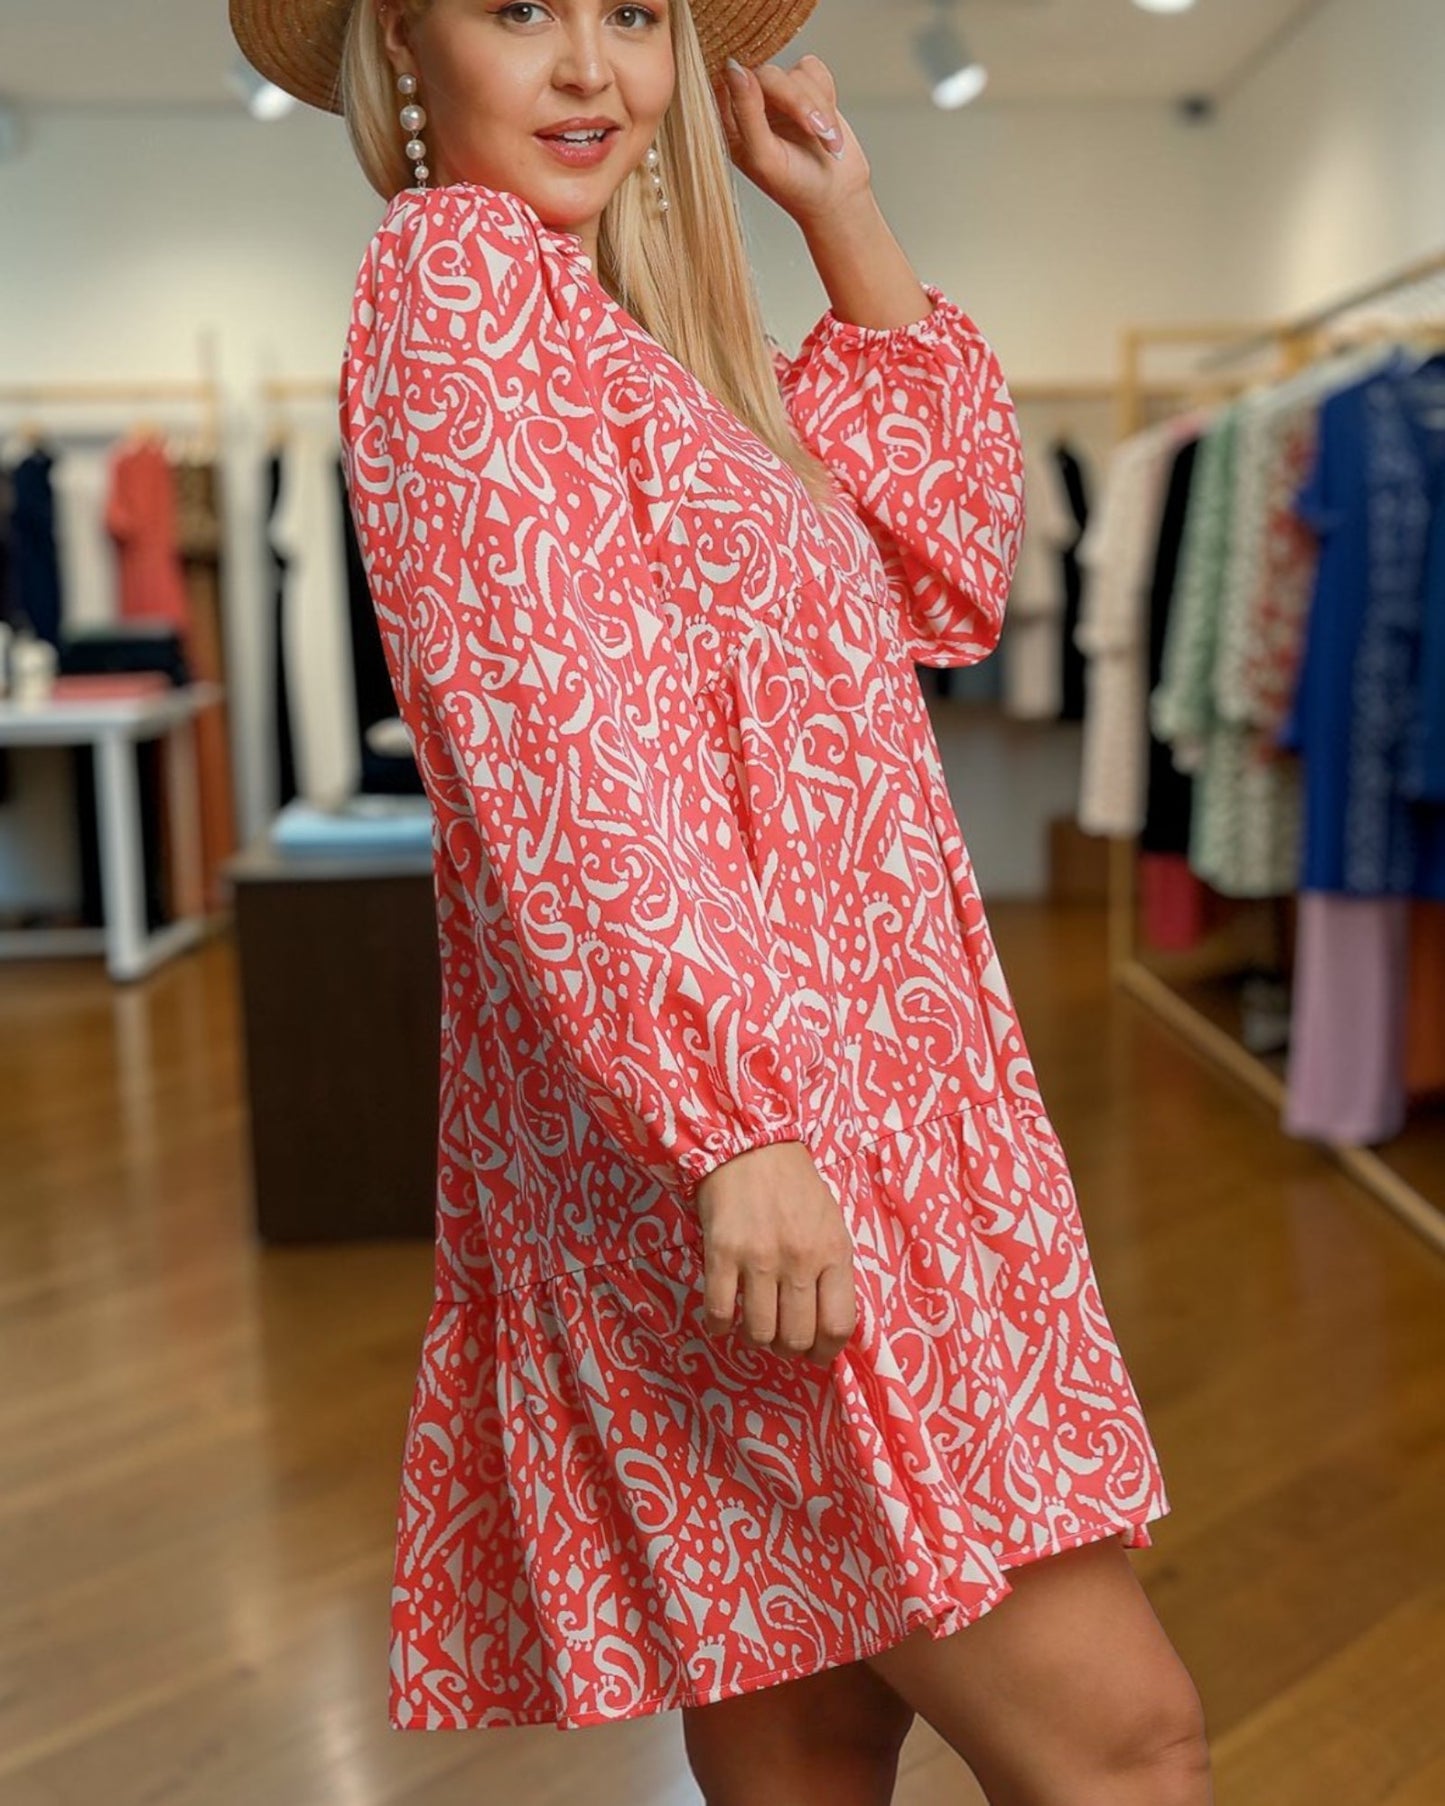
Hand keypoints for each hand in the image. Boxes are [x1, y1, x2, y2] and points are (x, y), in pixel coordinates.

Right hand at [694, 1140, 857, 1367]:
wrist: (750, 1145)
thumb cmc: (795, 1186)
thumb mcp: (831, 1223)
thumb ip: (832, 1270)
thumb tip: (825, 1324)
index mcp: (834, 1251)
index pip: (838, 1326)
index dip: (826, 1352)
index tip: (815, 1354)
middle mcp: (800, 1259)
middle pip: (797, 1337)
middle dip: (789, 1348)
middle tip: (781, 1338)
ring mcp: (759, 1258)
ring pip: (760, 1333)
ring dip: (756, 1338)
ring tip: (753, 1323)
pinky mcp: (722, 1253)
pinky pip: (719, 1312)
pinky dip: (720, 1324)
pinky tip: (723, 1316)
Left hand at [715, 53, 871, 228]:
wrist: (838, 198)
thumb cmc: (796, 187)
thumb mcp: (765, 155)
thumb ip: (747, 111)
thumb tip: (735, 68)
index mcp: (733, 124)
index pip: (729, 83)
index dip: (747, 79)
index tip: (765, 98)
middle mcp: (754, 106)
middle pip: (769, 74)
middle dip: (798, 101)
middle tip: (814, 129)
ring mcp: (781, 97)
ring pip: (797, 73)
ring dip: (819, 107)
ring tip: (827, 139)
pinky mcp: (807, 90)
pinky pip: (814, 70)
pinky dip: (827, 96)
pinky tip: (828, 125)